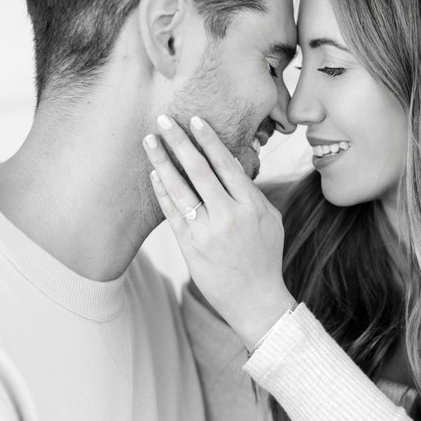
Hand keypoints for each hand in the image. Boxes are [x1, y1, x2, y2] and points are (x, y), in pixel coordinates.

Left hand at [142, 115, 295, 349]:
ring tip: (149, 141)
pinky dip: (162, 191)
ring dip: (162, 161)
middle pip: (199, 170)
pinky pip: (172, 212)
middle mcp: (228, 216)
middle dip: (179, 141)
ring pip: (180, 188)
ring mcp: (206, 232)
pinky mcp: (190, 246)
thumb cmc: (265, 256)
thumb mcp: (271, 220)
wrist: (255, 300)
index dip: (208, 139)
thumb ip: (250, 192)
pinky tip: (154, 174)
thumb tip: (230, 164)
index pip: (226, 164)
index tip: (194, 119)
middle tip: (164, 119)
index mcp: (251, 206)